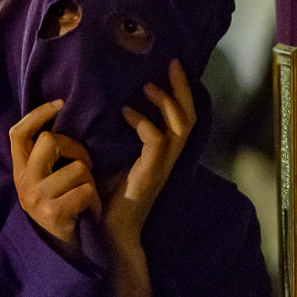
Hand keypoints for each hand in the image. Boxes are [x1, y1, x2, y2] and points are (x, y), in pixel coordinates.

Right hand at [9, 99, 99, 255]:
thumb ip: (46, 158)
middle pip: (50, 141)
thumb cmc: (63, 211)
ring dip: (90, 180)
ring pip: (78, 166)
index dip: (37, 114)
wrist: (63, 254)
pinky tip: (89, 211)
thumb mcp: (45, 183)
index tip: (60, 104)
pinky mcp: (54, 212)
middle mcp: (24, 183)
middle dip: (77, 150)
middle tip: (85, 167)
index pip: (18, 133)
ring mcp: (37, 198)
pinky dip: (94, 199)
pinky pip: (86, 189)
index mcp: (20, 172)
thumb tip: (60, 118)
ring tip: (86, 196)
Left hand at [101, 59, 195, 249]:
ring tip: (147, 86)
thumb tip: (106, 104)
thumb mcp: (114, 158)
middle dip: (182, 88)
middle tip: (172, 64)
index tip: (172, 66)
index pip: (183, 118)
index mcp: (163, 154)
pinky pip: (155, 140)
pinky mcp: (151, 174)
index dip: (182, 92)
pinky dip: (143, 122)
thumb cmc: (106, 197)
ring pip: (180, 126)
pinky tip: (125, 113)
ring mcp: (162, 167)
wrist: (108, 232)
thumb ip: (118, 136)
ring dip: (165, 102)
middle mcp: (169, 159)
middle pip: (190, 117)